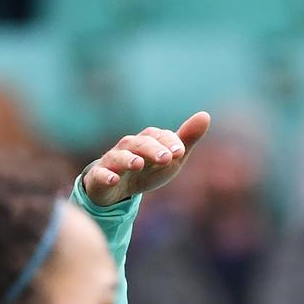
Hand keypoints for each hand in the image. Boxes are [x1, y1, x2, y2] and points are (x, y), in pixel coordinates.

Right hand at [83, 112, 210, 206]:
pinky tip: (113, 179)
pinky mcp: (99, 176)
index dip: (169, 142)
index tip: (180, 151)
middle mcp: (128, 147)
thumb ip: (186, 139)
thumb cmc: (148, 168)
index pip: (158, 136)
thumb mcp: (171, 157)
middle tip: (166, 158)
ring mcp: (112, 161)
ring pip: (118, 156)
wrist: (119, 188)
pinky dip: (105, 176)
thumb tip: (205, 115)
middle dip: (152, 150)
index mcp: (147, 141)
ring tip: (137, 163)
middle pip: (139, 144)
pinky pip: (99, 174)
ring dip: (128, 159)